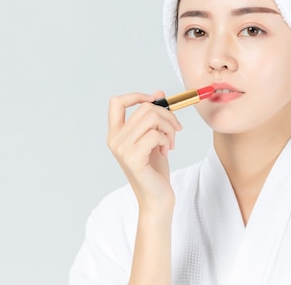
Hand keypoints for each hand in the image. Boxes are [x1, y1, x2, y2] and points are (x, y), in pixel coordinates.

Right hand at [107, 91, 181, 213]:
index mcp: (116, 133)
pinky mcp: (133, 158)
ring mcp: (122, 149)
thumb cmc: (155, 170)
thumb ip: (154, 117)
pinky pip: (155, 135)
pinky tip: (166, 151)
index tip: (155, 101)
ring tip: (171, 142)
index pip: (116, 102)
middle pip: (144, 108)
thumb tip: (159, 93)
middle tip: (175, 129)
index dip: (137, 96)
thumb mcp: (155, 138)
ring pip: (152, 118)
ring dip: (169, 128)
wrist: (157, 198)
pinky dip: (167, 140)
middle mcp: (115, 140)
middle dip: (167, 115)